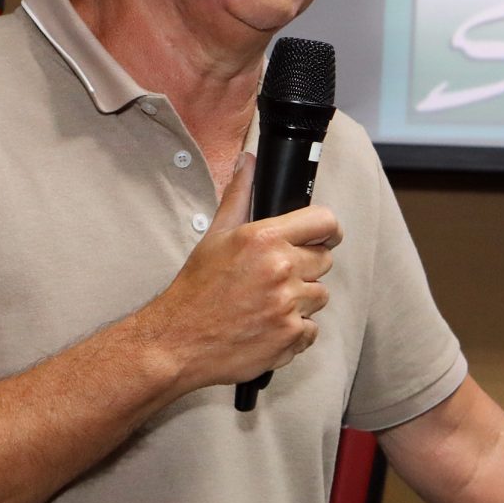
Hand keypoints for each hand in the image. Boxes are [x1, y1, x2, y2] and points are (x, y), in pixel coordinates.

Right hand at [131, 154, 344, 391]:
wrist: (177, 341)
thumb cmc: (195, 290)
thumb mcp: (216, 236)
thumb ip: (239, 196)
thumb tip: (248, 161)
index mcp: (265, 238)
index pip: (324, 221)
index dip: (327, 229)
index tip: (324, 236)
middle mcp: (281, 268)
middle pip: (325, 260)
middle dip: (306, 267)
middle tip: (276, 277)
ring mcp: (288, 305)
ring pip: (320, 295)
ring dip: (301, 301)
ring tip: (267, 303)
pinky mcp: (290, 336)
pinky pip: (312, 329)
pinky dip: (295, 331)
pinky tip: (268, 327)